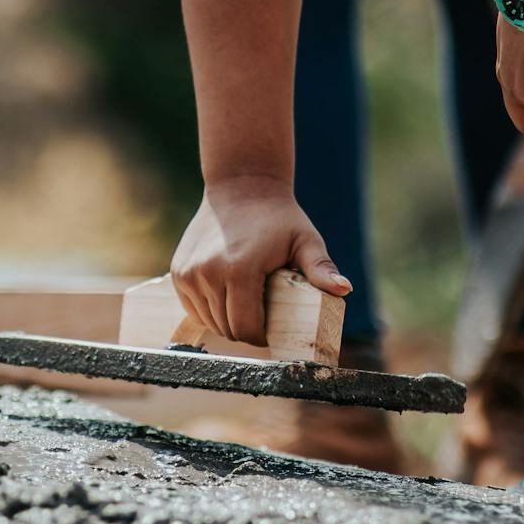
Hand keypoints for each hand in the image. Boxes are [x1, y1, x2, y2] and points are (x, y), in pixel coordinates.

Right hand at [170, 176, 349, 346]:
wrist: (241, 186)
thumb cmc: (279, 218)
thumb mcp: (305, 241)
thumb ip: (321, 268)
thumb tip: (344, 289)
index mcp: (239, 271)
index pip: (246, 328)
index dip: (261, 337)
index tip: (272, 330)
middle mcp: (208, 274)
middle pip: (227, 328)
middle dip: (245, 331)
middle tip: (262, 318)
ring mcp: (189, 274)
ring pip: (209, 322)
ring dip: (226, 321)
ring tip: (245, 305)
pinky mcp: (179, 273)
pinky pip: (194, 308)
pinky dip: (209, 310)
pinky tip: (226, 296)